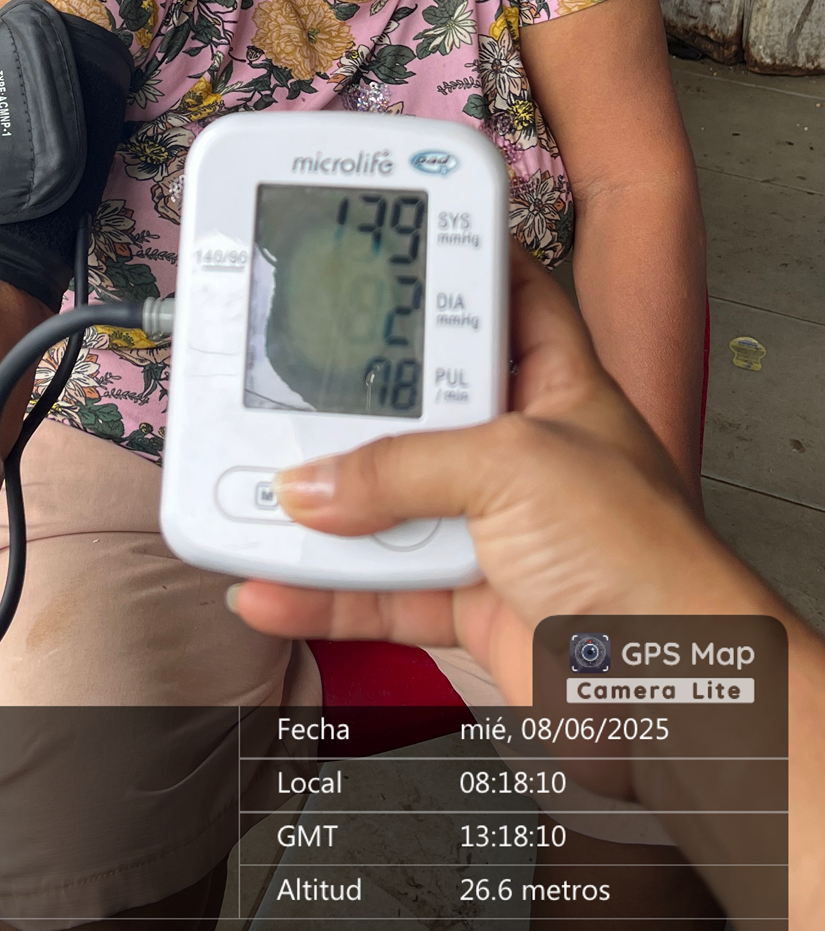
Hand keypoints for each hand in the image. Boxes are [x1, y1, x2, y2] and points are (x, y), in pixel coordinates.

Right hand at [230, 245, 753, 704]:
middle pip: (419, 407)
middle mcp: (523, 452)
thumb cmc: (644, 559)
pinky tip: (272, 585)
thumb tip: (315, 483)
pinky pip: (378, 590)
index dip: (451, 265)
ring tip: (256, 488)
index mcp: (556, 386)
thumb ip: (404, 469)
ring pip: (388, 503)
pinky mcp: (470, 600)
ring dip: (322, 507)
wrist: (673, 687)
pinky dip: (322, 595)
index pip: (503, 298)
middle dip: (351, 402)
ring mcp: (495, 529)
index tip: (383, 243)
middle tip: (284, 374)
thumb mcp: (515, 469)